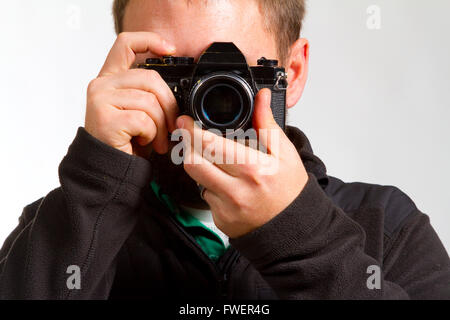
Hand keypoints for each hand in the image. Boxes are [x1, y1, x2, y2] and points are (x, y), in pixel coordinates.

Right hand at [85, 32, 178, 155]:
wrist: (110, 169)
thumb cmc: (126, 141)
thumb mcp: (138, 110)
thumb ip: (148, 92)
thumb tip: (175, 90)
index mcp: (110, 79)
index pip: (126, 43)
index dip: (150, 40)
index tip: (170, 50)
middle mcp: (101, 85)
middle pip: (150, 78)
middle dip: (168, 104)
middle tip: (170, 126)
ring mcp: (100, 100)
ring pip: (149, 101)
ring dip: (160, 125)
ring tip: (155, 140)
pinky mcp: (105, 118)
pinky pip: (143, 120)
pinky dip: (150, 134)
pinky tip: (143, 142)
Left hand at [177, 89, 308, 237]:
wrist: (293, 228)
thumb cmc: (290, 191)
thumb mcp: (285, 153)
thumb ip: (268, 124)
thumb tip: (262, 97)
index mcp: (252, 169)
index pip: (209, 146)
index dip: (191, 131)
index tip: (185, 121)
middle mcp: (235, 191)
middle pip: (193, 163)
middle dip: (186, 146)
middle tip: (189, 136)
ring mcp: (225, 208)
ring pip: (196, 180)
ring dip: (199, 165)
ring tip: (214, 159)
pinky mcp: (220, 220)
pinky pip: (206, 197)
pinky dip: (211, 186)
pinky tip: (227, 184)